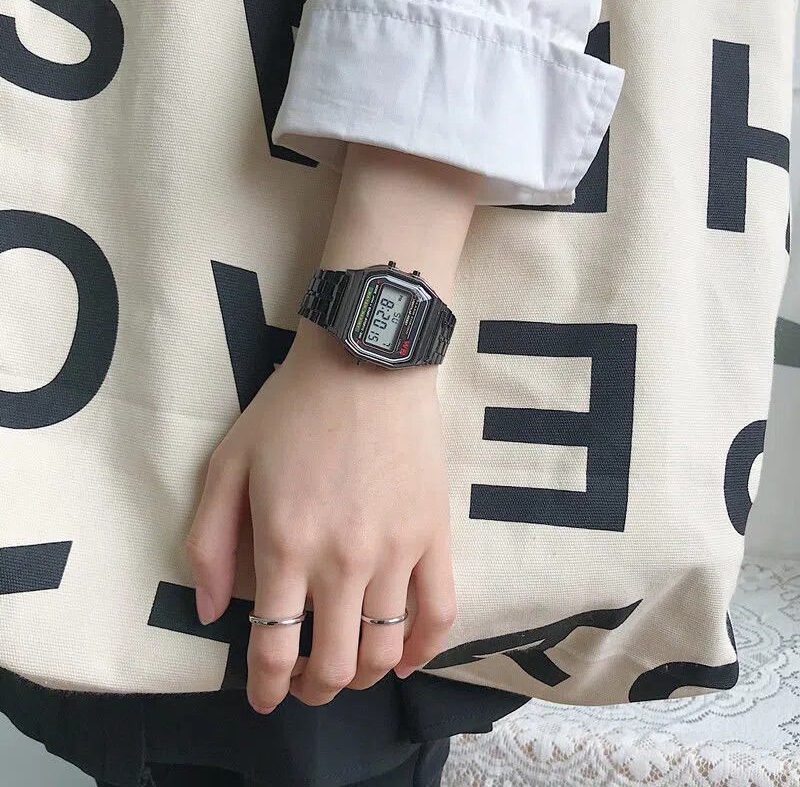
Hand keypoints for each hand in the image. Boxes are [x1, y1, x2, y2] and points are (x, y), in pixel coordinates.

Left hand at [185, 319, 457, 712]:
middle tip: (302, 684)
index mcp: (286, 545)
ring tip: (348, 668)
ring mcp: (398, 550)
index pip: (274, 649)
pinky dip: (424, 649)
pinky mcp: (435, 534)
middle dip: (313, 691)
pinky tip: (406, 658)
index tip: (262, 698)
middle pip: (334, 664)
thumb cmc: (292, 410)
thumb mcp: (228, 464)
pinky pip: (441, 612)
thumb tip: (211, 614)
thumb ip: (208, 543)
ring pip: (386, 649)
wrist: (367, 363)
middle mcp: (344, 561)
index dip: (265, 689)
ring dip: (363, 676)